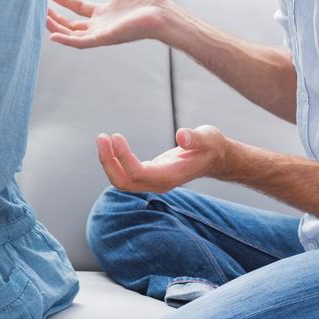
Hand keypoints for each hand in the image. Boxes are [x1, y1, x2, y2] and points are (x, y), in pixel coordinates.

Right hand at [46, 0, 166, 48]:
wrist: (160, 12)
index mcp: (105, 13)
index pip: (79, 8)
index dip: (65, 0)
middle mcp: (101, 25)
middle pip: (72, 25)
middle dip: (55, 18)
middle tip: (41, 9)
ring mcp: (101, 34)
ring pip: (72, 35)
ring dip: (56, 28)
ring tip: (42, 18)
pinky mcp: (104, 39)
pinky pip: (81, 43)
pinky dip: (66, 41)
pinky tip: (52, 35)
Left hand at [96, 125, 228, 193]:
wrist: (216, 159)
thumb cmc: (212, 146)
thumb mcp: (208, 137)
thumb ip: (196, 138)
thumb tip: (182, 136)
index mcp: (171, 175)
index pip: (138, 174)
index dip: (123, 158)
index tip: (115, 137)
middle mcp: (159, 183)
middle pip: (124, 183)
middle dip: (109, 162)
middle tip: (101, 137)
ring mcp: (153, 181)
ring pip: (122, 181)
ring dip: (108, 162)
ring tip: (102, 139)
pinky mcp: (150, 175)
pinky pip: (125, 175)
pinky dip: (114, 161)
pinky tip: (110, 144)